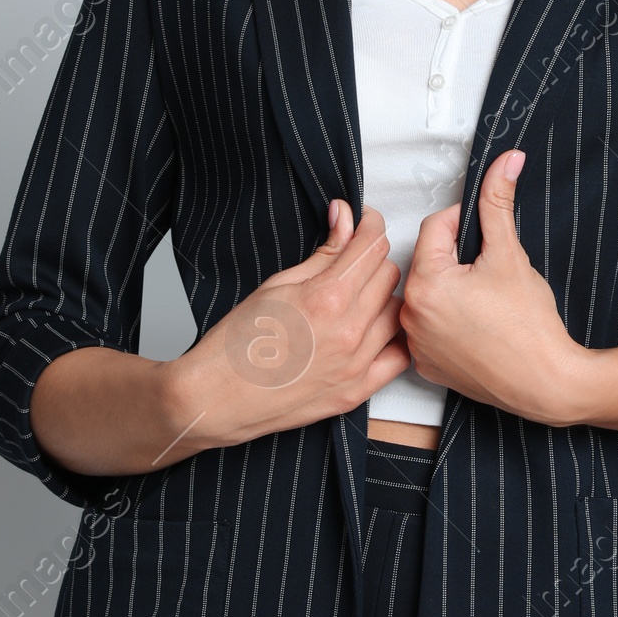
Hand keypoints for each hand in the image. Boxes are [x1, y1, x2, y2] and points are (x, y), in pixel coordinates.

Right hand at [168, 201, 408, 450]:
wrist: (217, 398)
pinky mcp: (357, 391)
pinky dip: (393, 337)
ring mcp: (356, 364)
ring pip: (397, 312)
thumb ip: (323, 253)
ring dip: (382, 297)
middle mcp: (348, 331)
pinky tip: (375, 331)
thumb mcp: (278, 284)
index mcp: (327, 298)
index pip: (372, 246)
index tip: (364, 223)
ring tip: (357, 297)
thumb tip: (345, 218)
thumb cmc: (237, 343)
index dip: (370, 226)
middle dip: (372, 259)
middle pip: (388, 275)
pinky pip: (400, 356)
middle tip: (352, 259)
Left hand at [400, 151, 590, 423]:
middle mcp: (411, 314)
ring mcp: (416, 343)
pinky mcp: (426, 365)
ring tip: (484, 301)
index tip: (487, 238)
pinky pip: (428, 328)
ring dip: (449, 289)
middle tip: (489, 273)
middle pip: (428, 261)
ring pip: (427, 294)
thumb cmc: (530, 326)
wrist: (546, 382)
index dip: (465, 223)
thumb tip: (504, 161)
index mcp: (426, 281)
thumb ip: (498, 203)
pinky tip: (476, 326)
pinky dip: (447, 321)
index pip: (435, 226)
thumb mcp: (510, 254)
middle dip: (456, 258)